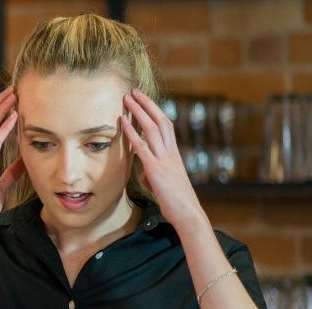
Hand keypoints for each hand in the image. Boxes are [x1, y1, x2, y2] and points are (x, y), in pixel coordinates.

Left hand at [120, 90, 206, 227]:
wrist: (188, 213)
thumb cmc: (176, 202)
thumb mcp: (163, 185)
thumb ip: (153, 176)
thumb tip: (144, 174)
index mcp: (174, 155)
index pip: (166, 126)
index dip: (156, 111)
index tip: (145, 101)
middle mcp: (171, 153)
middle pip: (160, 120)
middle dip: (147, 104)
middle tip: (134, 91)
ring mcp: (164, 160)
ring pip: (152, 129)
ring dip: (139, 112)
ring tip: (127, 99)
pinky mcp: (156, 169)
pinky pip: (142, 147)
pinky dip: (132, 132)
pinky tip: (124, 122)